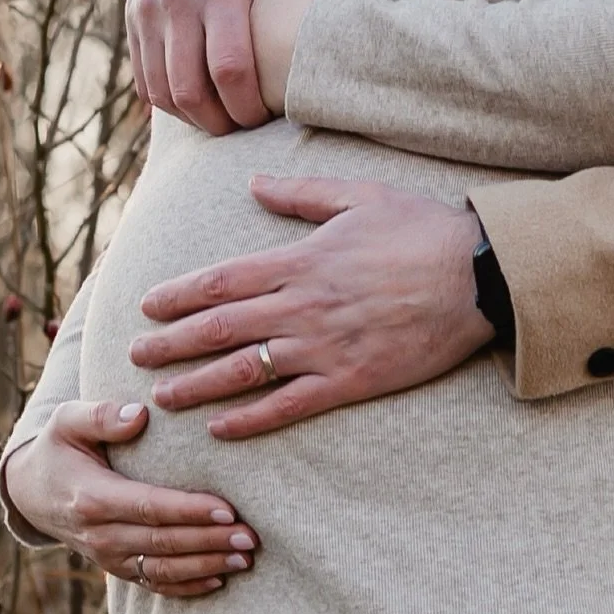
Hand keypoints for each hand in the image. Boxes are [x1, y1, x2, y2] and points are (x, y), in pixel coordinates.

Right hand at [2, 401, 257, 597]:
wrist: (31, 493)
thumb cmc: (58, 449)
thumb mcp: (66, 421)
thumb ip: (100, 415)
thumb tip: (139, 414)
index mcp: (92, 497)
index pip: (149, 506)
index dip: (189, 511)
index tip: (228, 509)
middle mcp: (101, 534)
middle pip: (163, 543)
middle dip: (210, 542)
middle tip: (250, 537)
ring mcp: (109, 557)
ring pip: (163, 570)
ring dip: (206, 566)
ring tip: (244, 559)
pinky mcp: (118, 569)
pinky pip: (154, 585)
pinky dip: (187, 586)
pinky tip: (219, 579)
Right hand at [129, 0, 339, 133]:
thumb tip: (353, 36)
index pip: (230, 70)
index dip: (247, 107)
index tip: (262, 117)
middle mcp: (177, 0)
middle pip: (190, 91)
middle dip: (218, 122)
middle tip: (241, 125)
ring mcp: (149, 9)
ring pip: (162, 92)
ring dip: (191, 117)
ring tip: (219, 118)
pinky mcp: (133, 16)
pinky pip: (144, 78)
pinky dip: (167, 100)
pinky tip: (194, 101)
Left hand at [129, 179, 495, 438]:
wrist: (479, 277)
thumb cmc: (423, 231)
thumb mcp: (359, 197)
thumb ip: (301, 195)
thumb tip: (254, 183)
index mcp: (300, 260)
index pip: (222, 281)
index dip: (178, 296)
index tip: (147, 308)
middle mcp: (302, 306)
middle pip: (219, 328)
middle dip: (170, 343)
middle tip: (134, 356)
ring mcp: (324, 347)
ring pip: (243, 371)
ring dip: (196, 385)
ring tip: (162, 398)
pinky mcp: (350, 381)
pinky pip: (288, 406)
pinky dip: (250, 420)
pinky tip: (220, 429)